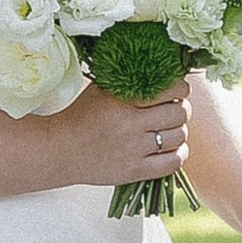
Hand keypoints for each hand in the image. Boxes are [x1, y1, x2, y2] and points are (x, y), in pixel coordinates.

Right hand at [56, 85, 190, 189]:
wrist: (60, 150)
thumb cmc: (81, 117)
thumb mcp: (101, 90)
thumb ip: (129, 80)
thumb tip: (162, 71)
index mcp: (122, 101)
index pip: (169, 90)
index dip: (180, 88)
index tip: (179, 89)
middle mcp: (130, 126)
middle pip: (178, 114)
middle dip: (181, 109)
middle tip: (175, 108)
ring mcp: (133, 151)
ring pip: (178, 137)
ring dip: (179, 130)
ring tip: (171, 128)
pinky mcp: (134, 171)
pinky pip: (173, 164)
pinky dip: (179, 154)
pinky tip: (173, 148)